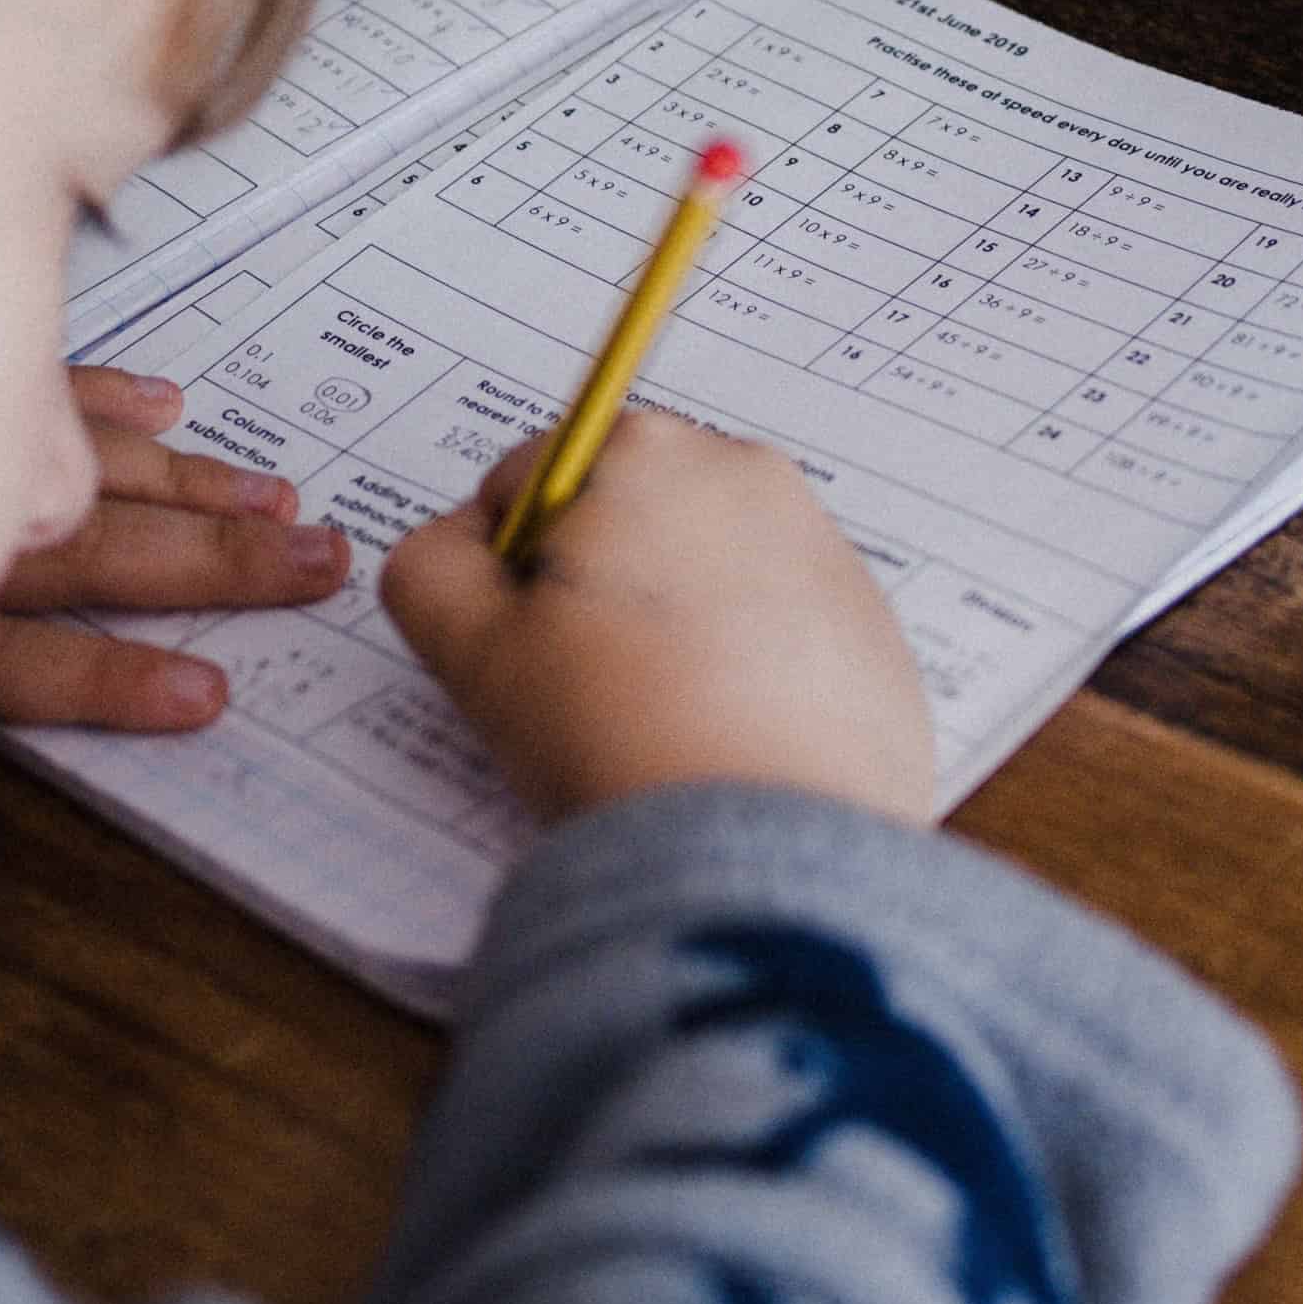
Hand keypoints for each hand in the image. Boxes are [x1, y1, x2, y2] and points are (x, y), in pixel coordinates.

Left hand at [0, 368, 347, 729]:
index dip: (114, 679)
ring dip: (184, 484)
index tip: (208, 694)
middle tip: (316, 561)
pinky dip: (102, 395)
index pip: (28, 663)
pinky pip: (31, 389)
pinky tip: (161, 404)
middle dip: (212, 558)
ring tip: (272, 497)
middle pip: (93, 551)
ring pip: (82, 466)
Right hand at [381, 410, 932, 825]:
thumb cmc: (611, 734)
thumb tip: (462, 544)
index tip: (528, 649)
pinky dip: (745, 668)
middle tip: (589, 688)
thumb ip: (429, 566)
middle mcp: (747, 472)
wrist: (767, 854)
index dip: (504, 574)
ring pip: (701, 573)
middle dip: (595, 588)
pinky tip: (724, 741)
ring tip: (661, 721)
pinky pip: (778, 628)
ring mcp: (824, 549)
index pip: (527, 486)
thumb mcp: (470, 648)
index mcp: (645, 450)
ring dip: (669, 627)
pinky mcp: (873, 628)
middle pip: (623, 518)